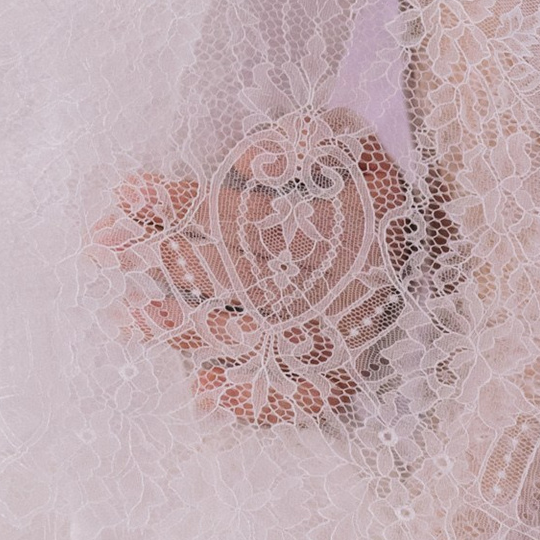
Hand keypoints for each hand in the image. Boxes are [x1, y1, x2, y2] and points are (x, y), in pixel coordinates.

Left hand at [94, 110, 415, 427]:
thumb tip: (248, 158)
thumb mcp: (347, 139)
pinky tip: (200, 391)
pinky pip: (299, 396)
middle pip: (238, 275)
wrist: (438, 228)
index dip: (182, 203)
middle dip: (163, 259)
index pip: (246, 214)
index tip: (126, 191)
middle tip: (101, 248)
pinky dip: (254, 400)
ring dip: (188, 328)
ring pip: (257, 336)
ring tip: (127, 316)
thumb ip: (300, 140)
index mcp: (342, 220)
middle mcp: (341, 281)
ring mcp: (342, 332)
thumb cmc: (367, 178)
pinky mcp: (346, 369)